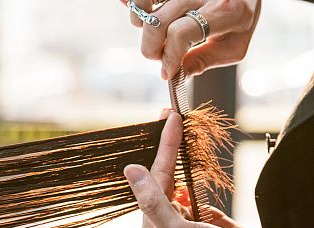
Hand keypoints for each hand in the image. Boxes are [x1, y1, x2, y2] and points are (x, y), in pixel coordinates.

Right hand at [121, 0, 260, 78]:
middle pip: (158, 22)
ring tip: (154, 33)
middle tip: (159, 56)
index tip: (167, 72)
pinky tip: (143, 13)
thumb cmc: (239, 16)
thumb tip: (175, 75)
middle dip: (151, 47)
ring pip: (143, 6)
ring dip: (140, 26)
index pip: (180, 34)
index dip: (168, 57)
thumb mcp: (234, 44)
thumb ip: (205, 60)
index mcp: (224, 11)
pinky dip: (134, 5)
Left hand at [123, 111, 273, 227]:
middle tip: (170, 115)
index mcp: (152, 225)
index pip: (154, 177)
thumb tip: (131, 171)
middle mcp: (163, 221)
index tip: (169, 119)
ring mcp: (183, 218)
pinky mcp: (202, 217)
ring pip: (176, 179)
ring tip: (178, 131)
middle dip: (166, 146)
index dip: (163, 146)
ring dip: (177, 156)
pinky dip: (191, 172)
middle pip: (162, 175)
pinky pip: (192, 188)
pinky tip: (189, 161)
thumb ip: (153, 203)